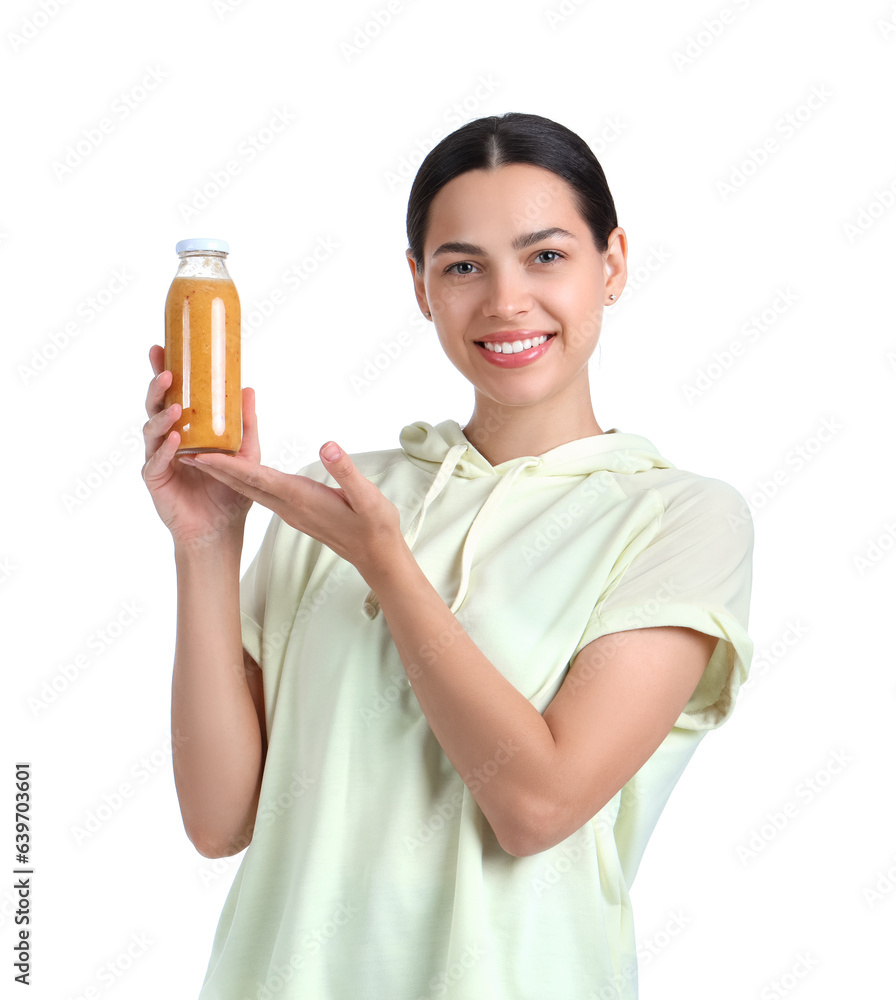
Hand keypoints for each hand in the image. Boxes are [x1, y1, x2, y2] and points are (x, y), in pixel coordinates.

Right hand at [141, 344, 259, 546]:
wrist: (221, 528)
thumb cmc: (230, 491)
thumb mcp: (244, 452)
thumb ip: (244, 422)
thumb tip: (248, 387)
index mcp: (184, 428)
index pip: (171, 394)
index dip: (163, 371)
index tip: (162, 348)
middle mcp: (167, 439)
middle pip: (155, 406)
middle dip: (157, 387)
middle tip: (167, 372)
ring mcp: (158, 457)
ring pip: (151, 430)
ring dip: (163, 416)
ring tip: (177, 408)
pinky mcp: (155, 479)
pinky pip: (155, 460)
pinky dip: (165, 449)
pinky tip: (176, 440)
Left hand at [182, 440, 403, 584]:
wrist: (377, 555)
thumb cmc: (375, 526)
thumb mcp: (368, 497)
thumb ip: (346, 471)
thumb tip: (328, 446)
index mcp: (301, 498)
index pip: (256, 478)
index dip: (227, 465)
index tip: (199, 453)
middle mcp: (289, 505)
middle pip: (243, 483)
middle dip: (213, 466)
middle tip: (184, 447)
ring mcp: (291, 510)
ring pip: (249, 489)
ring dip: (224, 473)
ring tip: (201, 454)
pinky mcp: (297, 511)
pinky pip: (262, 492)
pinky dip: (244, 478)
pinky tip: (238, 468)